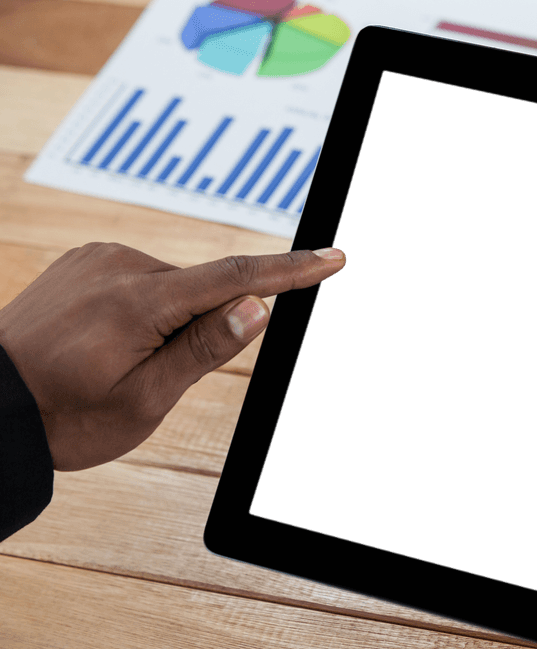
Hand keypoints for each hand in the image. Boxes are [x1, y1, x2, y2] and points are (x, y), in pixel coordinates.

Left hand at [0, 242, 345, 470]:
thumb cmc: (66, 415)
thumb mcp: (145, 399)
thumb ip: (206, 348)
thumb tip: (257, 306)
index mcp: (140, 301)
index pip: (236, 278)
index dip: (291, 271)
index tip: (332, 258)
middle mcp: (119, 265)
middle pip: (201, 289)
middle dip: (199, 327)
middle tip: (152, 376)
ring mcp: (97, 259)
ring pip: (171, 287)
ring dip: (168, 320)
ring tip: (115, 363)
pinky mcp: (82, 261)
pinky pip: (138, 281)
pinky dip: (142, 309)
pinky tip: (104, 342)